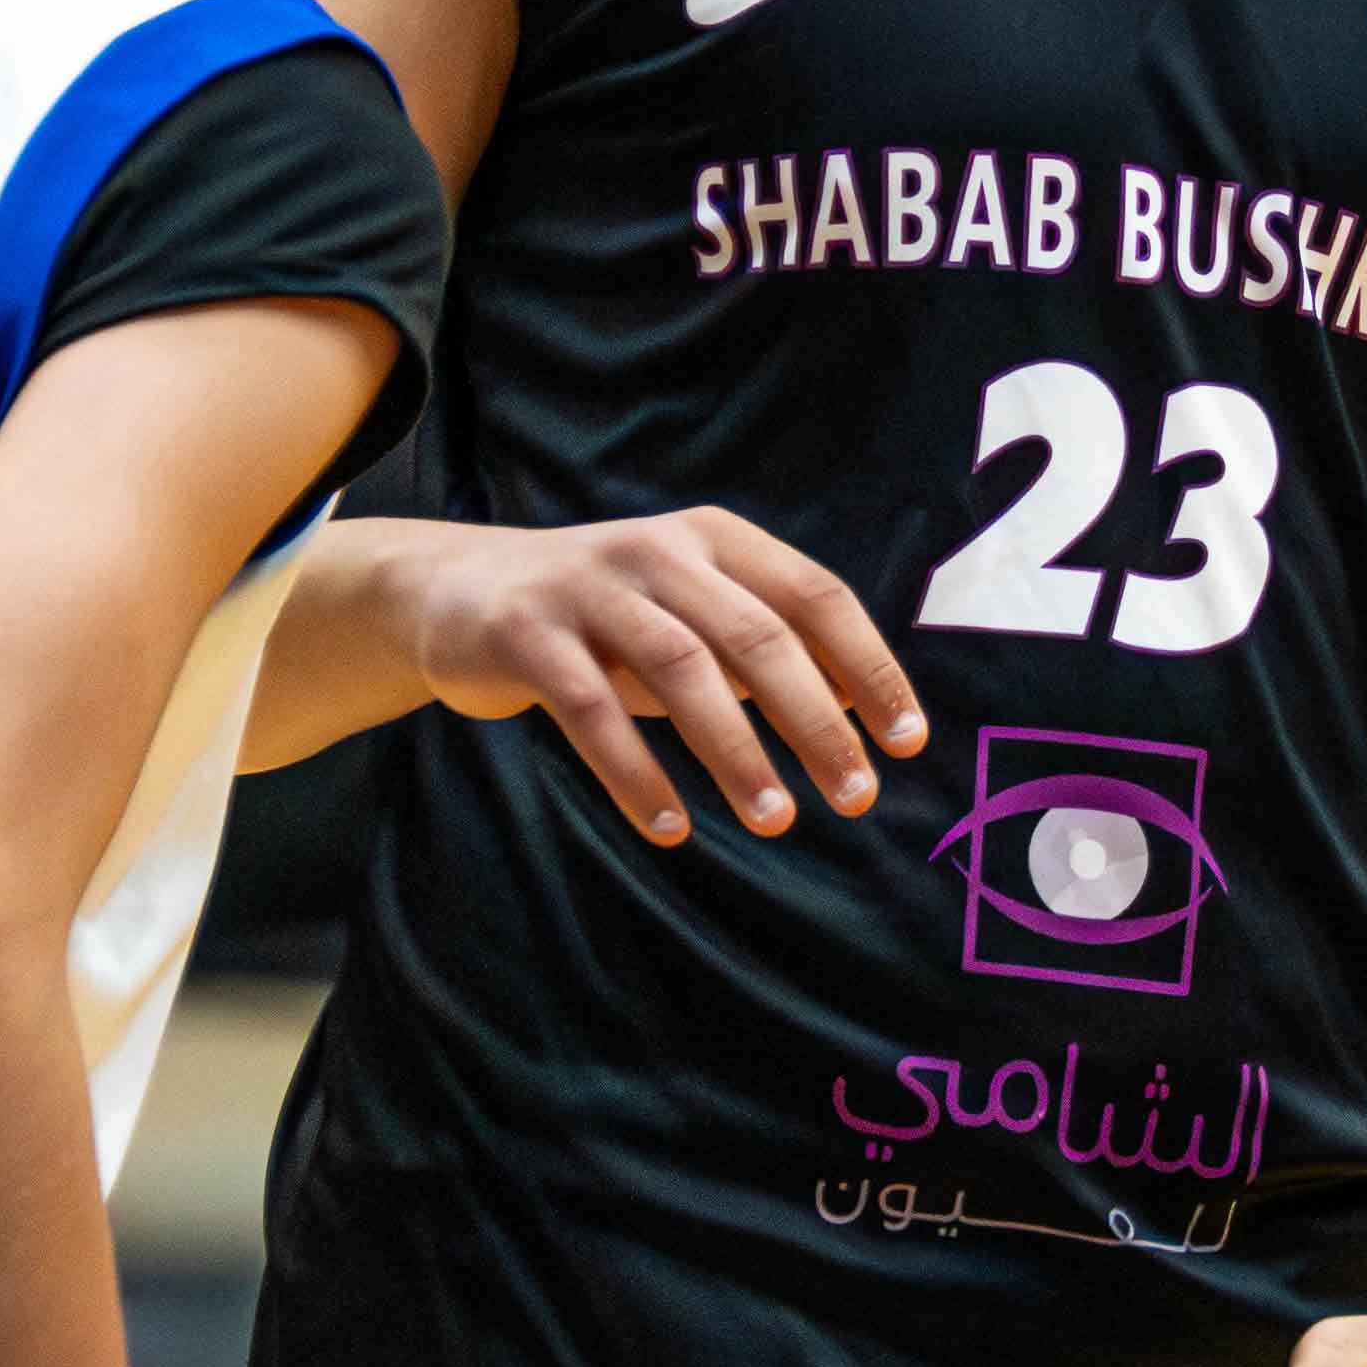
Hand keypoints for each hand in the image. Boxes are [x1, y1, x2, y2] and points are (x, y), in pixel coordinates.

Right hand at [404, 507, 926, 845]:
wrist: (458, 589)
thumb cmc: (606, 616)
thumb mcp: (689, 611)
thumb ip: (764, 646)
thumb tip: (860, 706)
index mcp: (716, 538)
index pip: (816, 595)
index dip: (868, 666)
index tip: (907, 740)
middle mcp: (660, 551)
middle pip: (757, 636)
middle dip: (816, 721)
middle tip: (858, 796)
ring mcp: (590, 588)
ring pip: (681, 670)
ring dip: (735, 752)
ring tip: (775, 821)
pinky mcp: (528, 634)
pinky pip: (590, 711)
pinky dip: (636, 774)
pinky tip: (671, 828)